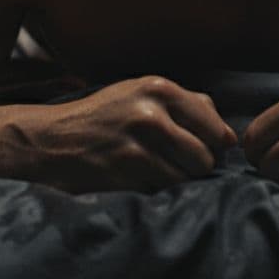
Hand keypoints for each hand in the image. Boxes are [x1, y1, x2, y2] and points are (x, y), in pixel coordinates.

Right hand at [12, 75, 236, 192]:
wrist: (51, 138)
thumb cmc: (103, 116)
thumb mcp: (142, 94)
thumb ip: (187, 104)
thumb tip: (228, 134)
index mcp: (160, 88)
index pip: (215, 127)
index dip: (215, 145)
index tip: (202, 149)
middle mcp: (151, 112)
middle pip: (206, 157)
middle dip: (197, 166)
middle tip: (178, 164)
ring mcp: (137, 144)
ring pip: (186, 177)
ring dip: (177, 180)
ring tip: (156, 169)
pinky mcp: (124, 172)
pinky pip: (161, 189)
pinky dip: (155, 188)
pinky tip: (138, 177)